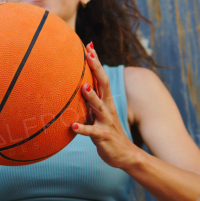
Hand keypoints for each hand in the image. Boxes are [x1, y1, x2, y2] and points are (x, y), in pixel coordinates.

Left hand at [73, 42, 140, 169]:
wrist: (127, 155)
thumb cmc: (109, 133)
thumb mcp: (99, 115)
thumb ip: (90, 102)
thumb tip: (78, 88)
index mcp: (106, 101)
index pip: (101, 77)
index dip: (96, 62)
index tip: (89, 45)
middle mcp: (107, 108)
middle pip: (102, 84)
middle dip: (96, 68)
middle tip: (89, 53)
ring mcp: (106, 122)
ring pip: (99, 106)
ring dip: (91, 96)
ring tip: (83, 87)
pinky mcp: (103, 136)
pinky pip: (92, 132)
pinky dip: (82, 129)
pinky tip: (73, 126)